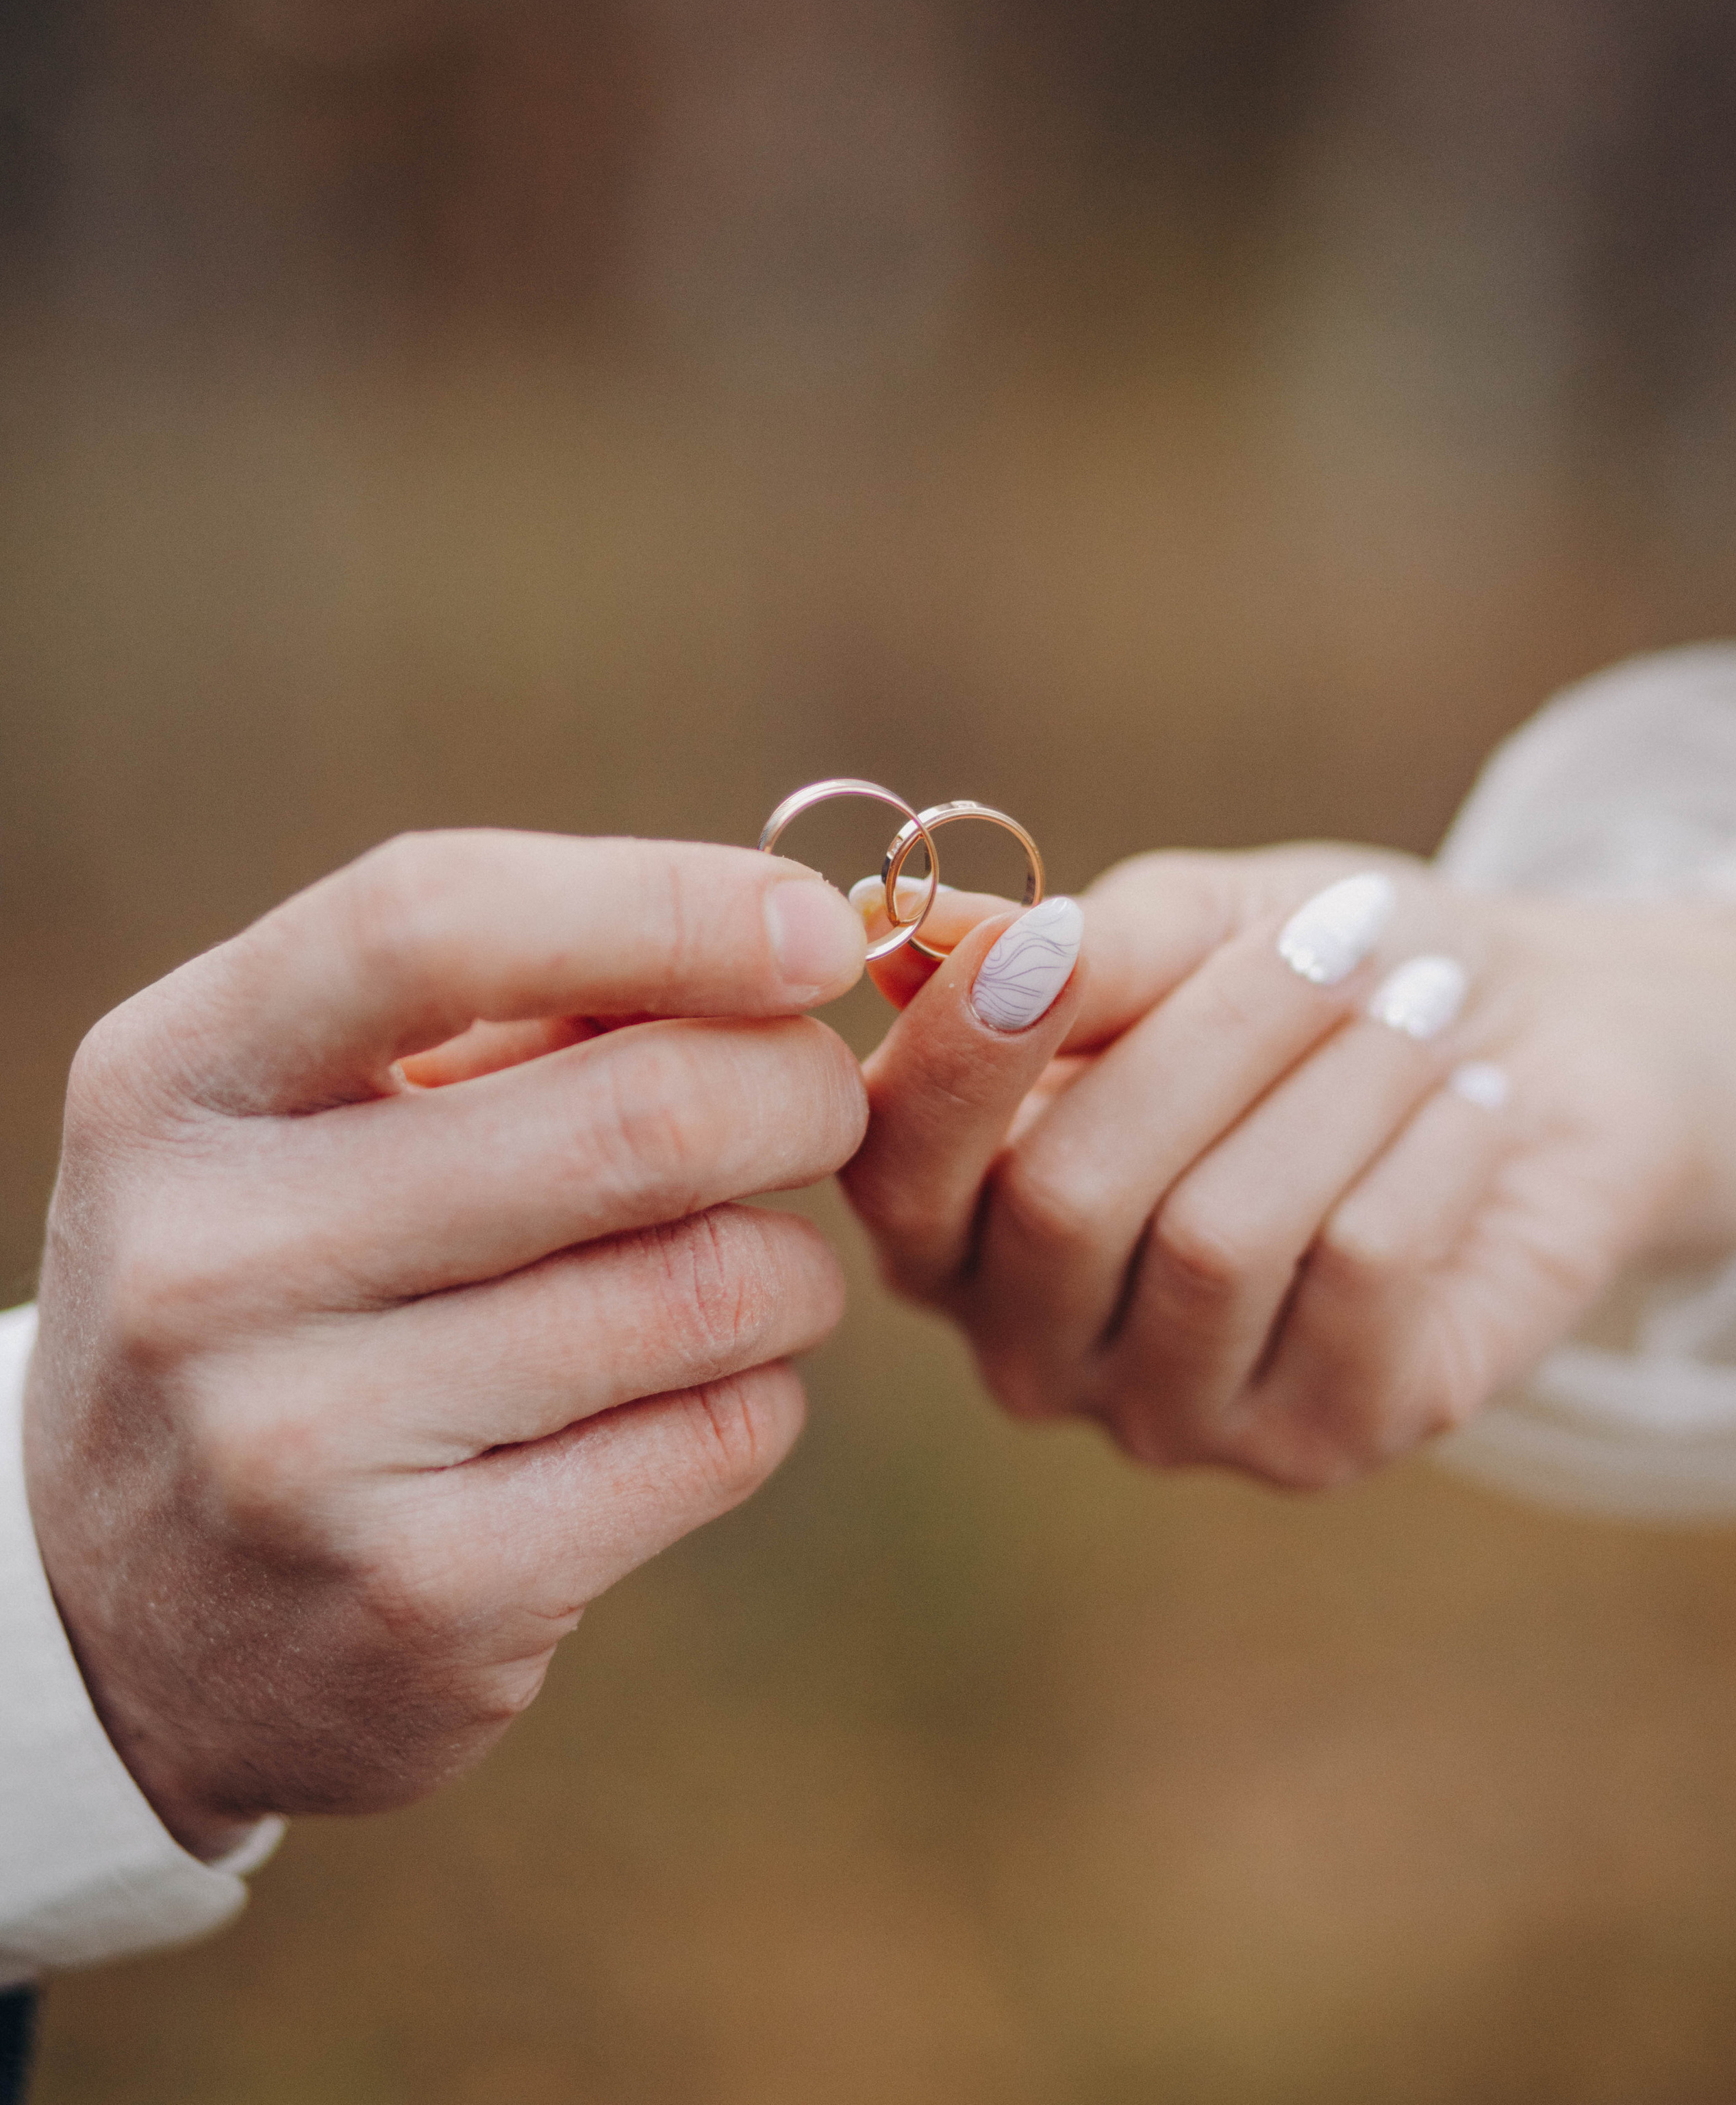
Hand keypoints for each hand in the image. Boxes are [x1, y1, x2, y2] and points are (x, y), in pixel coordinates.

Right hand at [25, 832, 867, 1856]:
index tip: (815, 930)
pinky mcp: (424, 1601)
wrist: (121, 1623)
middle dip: (794, 1090)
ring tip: (750, 1268)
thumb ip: (509, 1014)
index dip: (669, 906)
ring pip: (706, 1286)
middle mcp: (211, 1260)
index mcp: (168, 1084)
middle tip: (820, 1104)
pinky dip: (759, 1393)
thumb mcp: (301, 1119)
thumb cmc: (275, 1293)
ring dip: (789, 1261)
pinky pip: (716, 1439)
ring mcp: (303, 1447)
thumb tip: (773, 942)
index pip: (435, 923)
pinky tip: (697, 1393)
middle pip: (632, 1115)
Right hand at [841, 848, 1735, 1487]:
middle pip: (1065, 1199)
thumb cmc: (1317, 973)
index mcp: (957, 1213)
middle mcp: (1029, 1342)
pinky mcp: (1318, 1445)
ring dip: (1342, 1084)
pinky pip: (1358, 1276)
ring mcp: (1166, 1414)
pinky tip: (1469, 1105)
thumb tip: (922, 930)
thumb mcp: (1192, 923)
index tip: (1045, 939)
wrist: (1540, 1049)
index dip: (959, 1057)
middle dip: (1218, 1035)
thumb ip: (1067, 945)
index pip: (899, 1168)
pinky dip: (1430, 1153)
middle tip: (1343, 932)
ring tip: (1422, 1004)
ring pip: (1218, 1240)